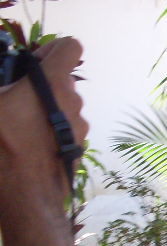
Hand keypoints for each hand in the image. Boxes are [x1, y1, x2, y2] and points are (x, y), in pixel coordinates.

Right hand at [0, 37, 87, 204]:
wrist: (23, 197)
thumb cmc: (2, 146)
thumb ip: (1, 82)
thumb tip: (6, 87)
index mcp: (54, 83)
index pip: (70, 47)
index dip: (51, 49)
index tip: (31, 63)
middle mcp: (73, 102)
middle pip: (62, 79)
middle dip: (39, 83)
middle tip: (12, 98)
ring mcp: (80, 127)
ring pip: (62, 105)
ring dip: (42, 108)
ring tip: (15, 125)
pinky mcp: (78, 147)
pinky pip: (63, 128)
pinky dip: (48, 128)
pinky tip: (26, 144)